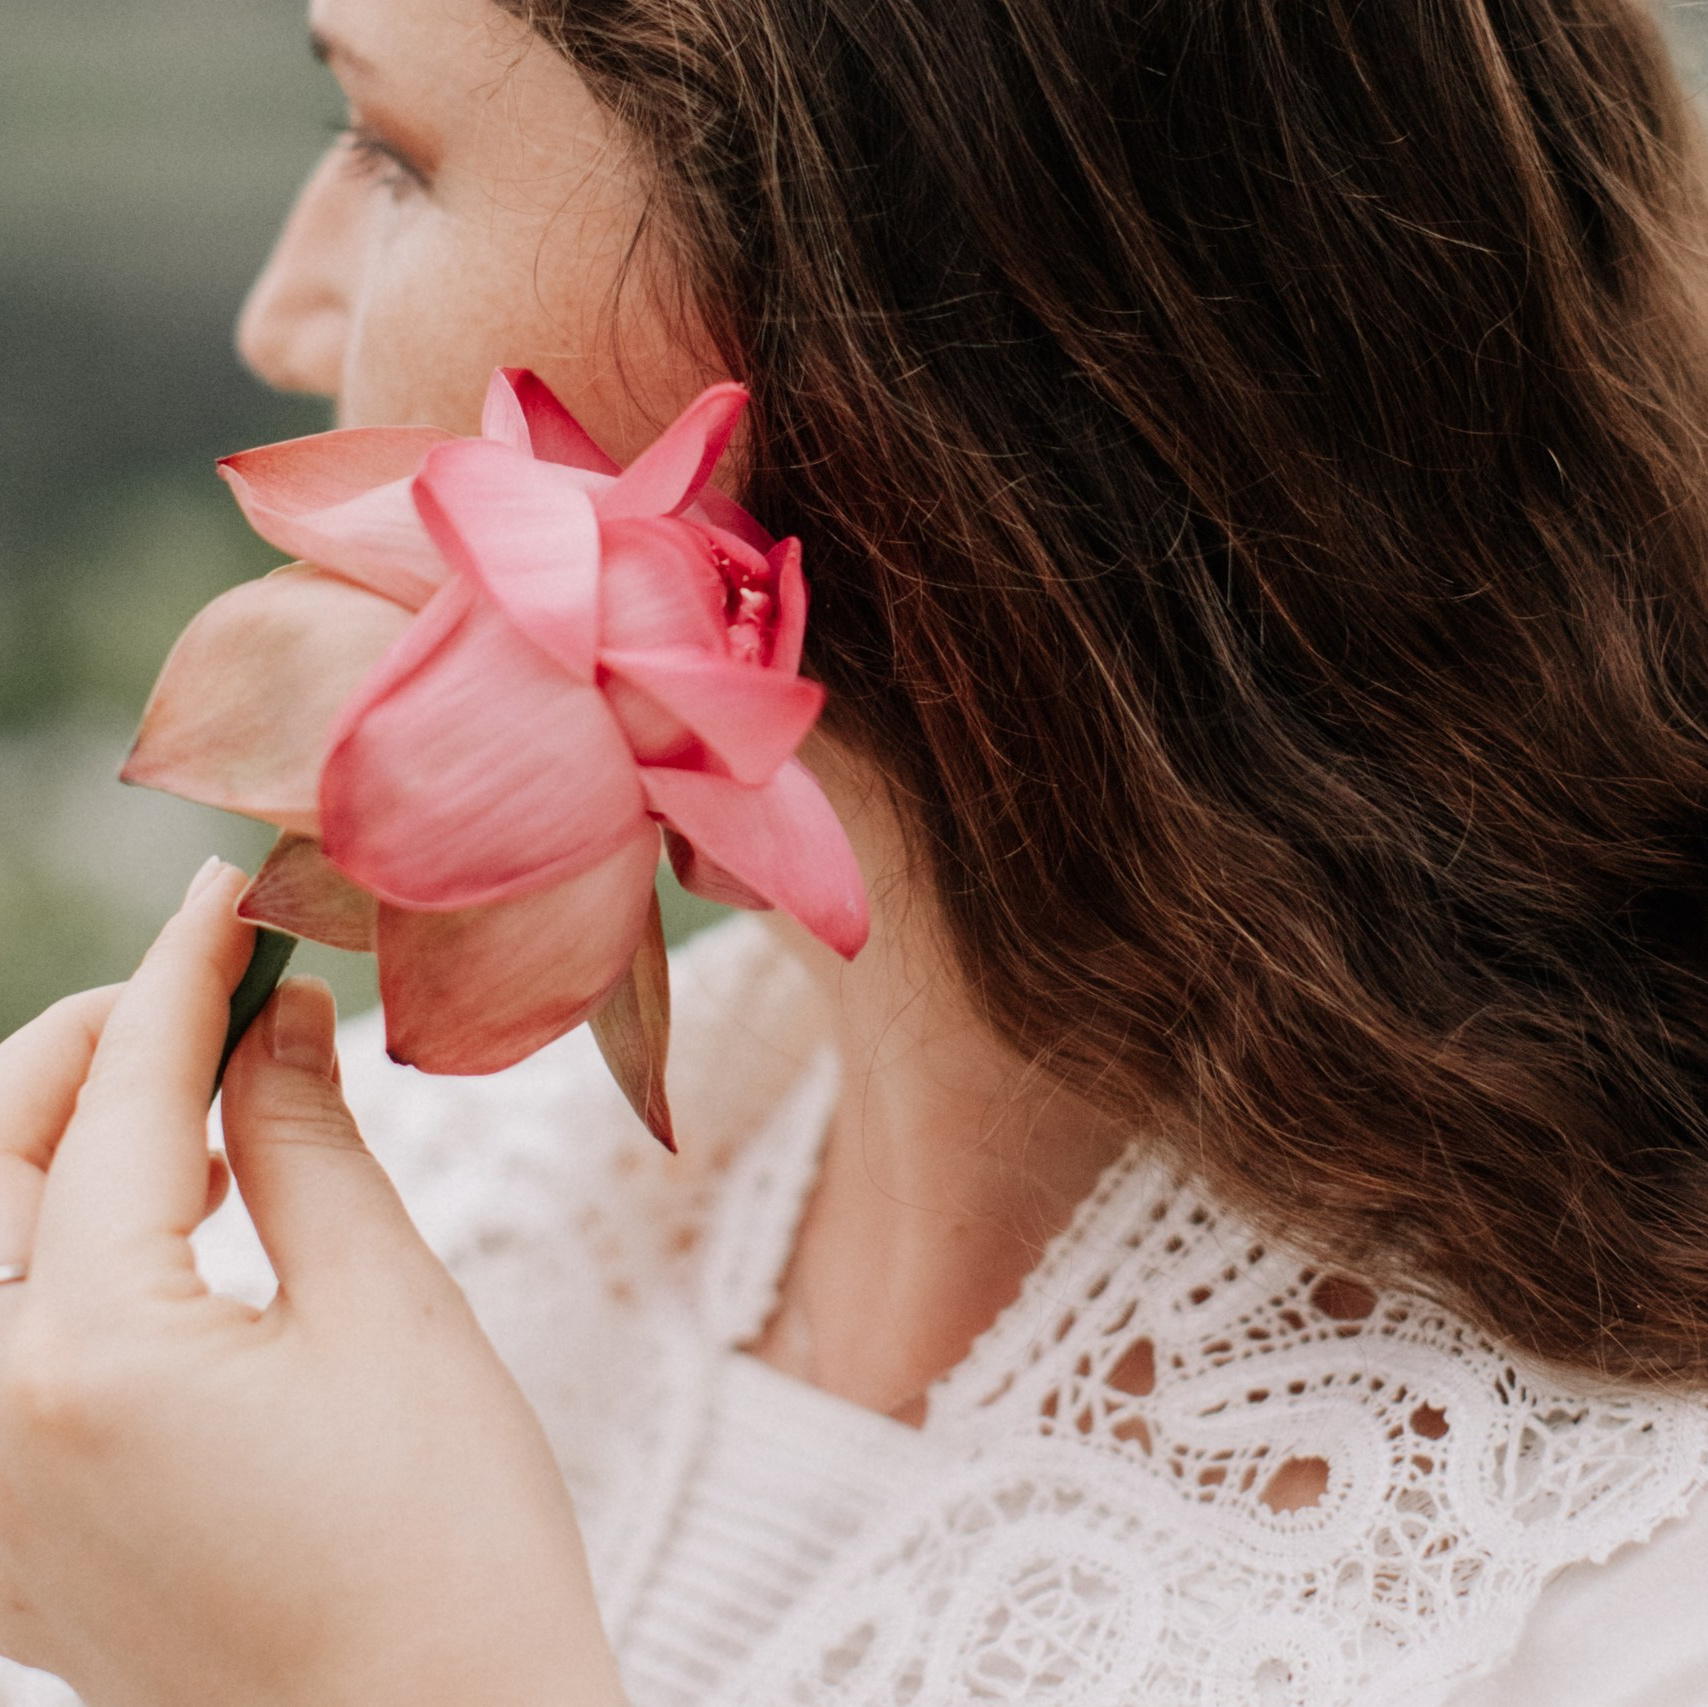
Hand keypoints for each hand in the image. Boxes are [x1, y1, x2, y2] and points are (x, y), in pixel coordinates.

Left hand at [0, 861, 626, 1706]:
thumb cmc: (444, 1543)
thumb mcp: (388, 1310)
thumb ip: (301, 1142)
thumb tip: (275, 1019)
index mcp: (86, 1364)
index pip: (116, 1109)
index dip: (184, 980)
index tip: (233, 895)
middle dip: (84, 1049)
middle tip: (204, 983)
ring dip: (63, 1139)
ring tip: (195, 1087)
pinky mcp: (15, 1527)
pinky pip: (0, 1333)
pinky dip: (61, 1238)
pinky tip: (167, 1205)